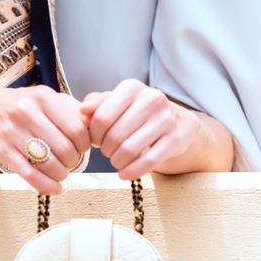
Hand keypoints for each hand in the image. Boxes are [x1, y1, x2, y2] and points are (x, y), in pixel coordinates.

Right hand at [0, 85, 90, 195]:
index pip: (78, 128)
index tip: (82, 148)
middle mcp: (27, 111)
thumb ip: (70, 108)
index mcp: (43, 97)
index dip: (85, 144)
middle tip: (70, 162)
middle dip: (73, 161)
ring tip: (60, 173)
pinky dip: (46, 186)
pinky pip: (30, 174)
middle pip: (66, 148)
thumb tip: (96, 125)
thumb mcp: (43, 98)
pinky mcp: (1, 150)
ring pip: (50, 163)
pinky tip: (53, 188)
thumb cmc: (19, 106)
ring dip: (61, 174)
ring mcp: (12, 131)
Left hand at [79, 78, 196, 179]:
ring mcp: (166, 119)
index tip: (95, 140)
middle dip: (105, 149)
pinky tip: (124, 173)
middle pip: (115, 135)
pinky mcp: (176, 139)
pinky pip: (149, 161)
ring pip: (130, 149)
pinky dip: (132, 171)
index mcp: (132, 87)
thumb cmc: (138, 113)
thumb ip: (97, 104)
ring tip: (116, 160)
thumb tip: (82, 110)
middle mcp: (151, 99)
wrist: (177, 122)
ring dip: (117, 161)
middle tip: (106, 152)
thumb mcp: (117, 103)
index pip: (102, 117)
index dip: (94, 134)